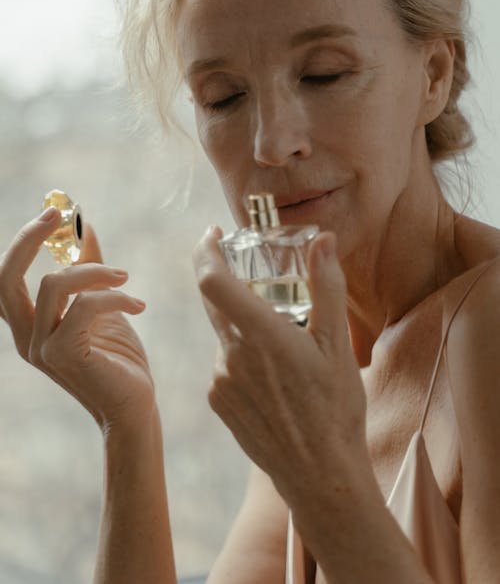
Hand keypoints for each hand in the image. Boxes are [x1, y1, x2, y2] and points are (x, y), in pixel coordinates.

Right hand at [0, 207, 154, 431]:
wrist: (134, 405)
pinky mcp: (64, 356)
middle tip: (60, 217)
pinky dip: (114, 296)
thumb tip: (83, 226)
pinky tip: (138, 305)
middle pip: (5, 278)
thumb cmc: (117, 357)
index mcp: (29, 325)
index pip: (5, 278)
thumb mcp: (101, 305)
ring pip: (53, 284)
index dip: (23, 242)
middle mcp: (26, 338)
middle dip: (28, 239)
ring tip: (125, 280)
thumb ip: (88, 268)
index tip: (55, 214)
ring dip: (96, 272)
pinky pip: (84, 306)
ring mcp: (41, 349)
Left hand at [193, 227, 368, 505]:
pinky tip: (272, 372)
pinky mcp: (218, 401)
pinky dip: (241, 353)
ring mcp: (221, 381)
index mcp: (262, 336)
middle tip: (236, 261)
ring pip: (223, 334)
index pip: (212, 282)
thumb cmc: (335, 408)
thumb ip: (327, 286)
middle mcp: (232, 356)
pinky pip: (224, 362)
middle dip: (220, 275)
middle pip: (213, 301)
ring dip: (241, 322)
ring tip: (281, 339)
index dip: (205, 252)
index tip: (213, 234)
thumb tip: (322, 240)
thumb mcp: (338, 344)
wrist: (319, 474)